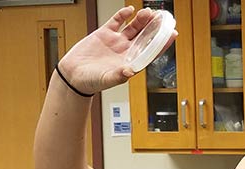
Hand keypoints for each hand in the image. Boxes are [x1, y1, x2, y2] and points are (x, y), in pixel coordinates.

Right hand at [57, 6, 177, 94]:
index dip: (162, 43)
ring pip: (133, 28)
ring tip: (148, 12)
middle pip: (145, 37)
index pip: (151, 51)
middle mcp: (126, 51)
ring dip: (141, 20)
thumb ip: (118, 76)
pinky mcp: (104, 34)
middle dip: (154, 28)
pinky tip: (129, 10)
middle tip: (163, 18)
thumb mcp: (106, 80)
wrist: (72, 76)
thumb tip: (130, 72)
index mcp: (131, 63)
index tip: (172, 34)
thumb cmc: (91, 82)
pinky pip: (116, 22)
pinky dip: (122, 15)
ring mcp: (116, 42)